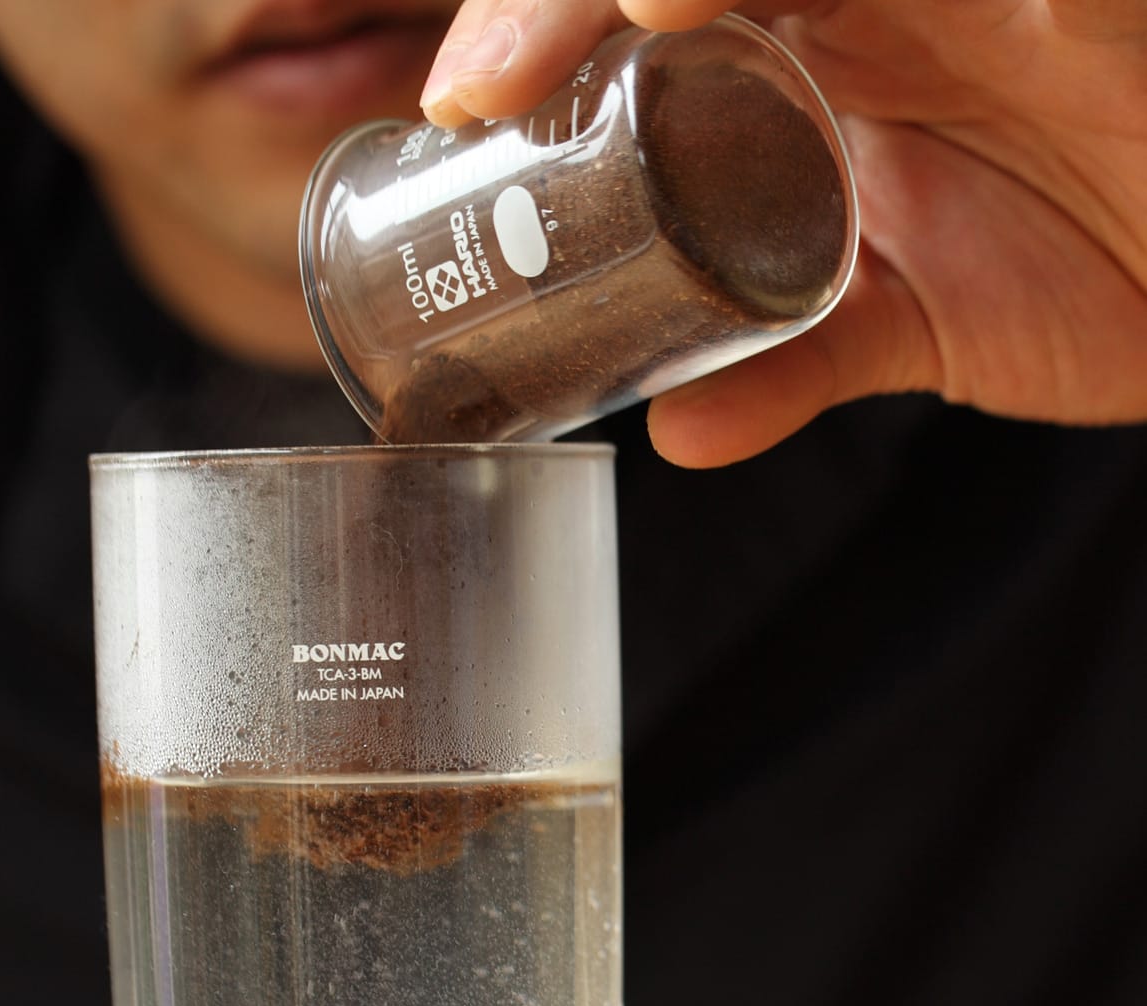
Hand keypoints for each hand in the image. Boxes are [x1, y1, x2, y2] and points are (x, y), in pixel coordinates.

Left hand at [419, 0, 1146, 465]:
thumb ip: (798, 359)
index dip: (544, 32)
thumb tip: (676, 427)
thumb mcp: (923, 321)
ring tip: (637, 15)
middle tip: (481, 93)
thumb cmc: (1111, 261)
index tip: (460, 115)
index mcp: (825, 42)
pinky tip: (786, 7)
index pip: (653, 2)